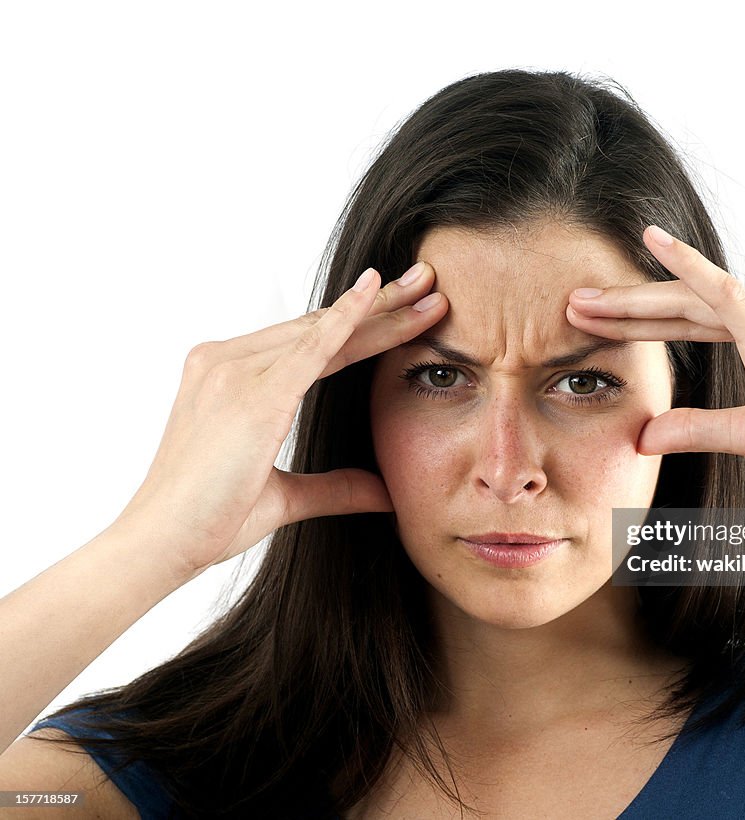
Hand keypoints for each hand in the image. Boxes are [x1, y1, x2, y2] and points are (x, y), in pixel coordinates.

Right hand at [114, 263, 447, 579]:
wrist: (161, 543)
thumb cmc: (208, 521)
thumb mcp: (285, 498)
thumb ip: (335, 487)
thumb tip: (385, 492)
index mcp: (228, 377)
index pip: (309, 342)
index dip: (360, 324)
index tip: (404, 309)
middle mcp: (228, 362)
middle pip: (320, 327)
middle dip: (380, 306)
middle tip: (427, 281)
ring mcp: (235, 371)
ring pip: (324, 332)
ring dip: (381, 310)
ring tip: (428, 290)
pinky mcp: (251, 392)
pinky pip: (310, 347)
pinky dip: (346, 318)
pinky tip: (376, 292)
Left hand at [566, 225, 744, 506]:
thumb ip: (697, 426)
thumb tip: (645, 435)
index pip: (699, 317)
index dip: (645, 319)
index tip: (598, 321)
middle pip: (690, 303)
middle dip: (627, 306)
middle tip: (574, 303)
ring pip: (694, 300)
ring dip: (633, 303)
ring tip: (582, 302)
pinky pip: (727, 292)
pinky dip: (687, 268)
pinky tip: (653, 244)